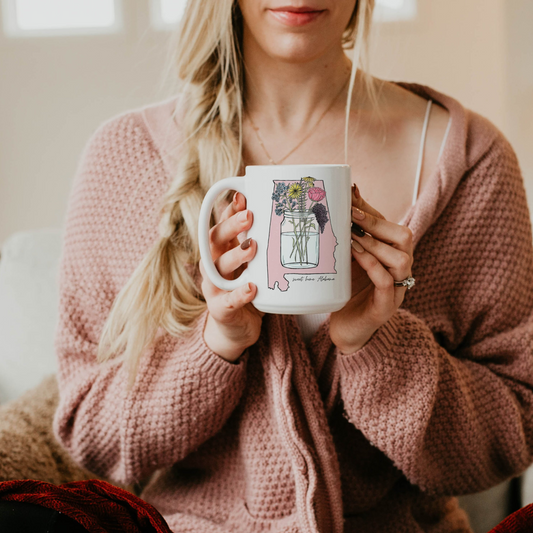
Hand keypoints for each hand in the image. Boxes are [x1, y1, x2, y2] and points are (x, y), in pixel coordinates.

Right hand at [200, 192, 263, 362]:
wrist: (238, 329)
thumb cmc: (253, 290)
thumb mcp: (260, 266)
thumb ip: (271, 247)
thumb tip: (306, 222)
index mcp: (224, 251)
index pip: (221, 224)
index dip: (229, 209)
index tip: (243, 195)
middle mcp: (214, 265)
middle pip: (214, 240)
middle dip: (230, 226)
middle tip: (249, 215)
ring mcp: (215, 288)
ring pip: (217, 267)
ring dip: (235, 255)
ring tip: (253, 247)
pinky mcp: (220, 310)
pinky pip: (227, 301)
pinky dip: (239, 294)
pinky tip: (251, 288)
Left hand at [329, 185, 413, 353]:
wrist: (346, 329)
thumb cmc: (347, 292)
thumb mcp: (347, 260)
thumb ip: (349, 237)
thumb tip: (340, 203)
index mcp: (391, 256)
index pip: (388, 225)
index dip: (371, 209)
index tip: (351, 194)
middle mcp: (399, 270)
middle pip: (404, 237)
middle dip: (377, 222)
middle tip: (352, 214)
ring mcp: (396, 289)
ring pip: (401, 258)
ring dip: (375, 243)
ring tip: (352, 236)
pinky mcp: (386, 307)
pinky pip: (387, 282)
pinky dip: (373, 265)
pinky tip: (356, 256)